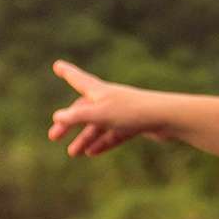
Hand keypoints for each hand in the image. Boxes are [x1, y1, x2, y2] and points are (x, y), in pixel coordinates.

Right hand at [47, 60, 169, 157]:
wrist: (165, 118)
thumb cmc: (131, 112)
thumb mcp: (100, 115)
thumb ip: (77, 117)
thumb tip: (57, 116)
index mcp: (100, 91)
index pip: (78, 80)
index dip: (67, 73)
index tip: (57, 65)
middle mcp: (109, 99)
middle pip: (84, 109)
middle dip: (68, 123)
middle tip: (53, 136)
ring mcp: (121, 112)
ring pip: (98, 125)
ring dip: (85, 138)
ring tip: (73, 153)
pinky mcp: (133, 124)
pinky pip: (113, 134)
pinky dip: (102, 142)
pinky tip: (92, 153)